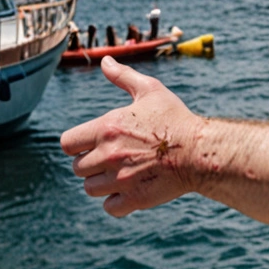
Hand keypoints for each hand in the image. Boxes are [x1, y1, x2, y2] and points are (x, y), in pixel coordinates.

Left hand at [60, 56, 200, 216]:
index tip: (94, 143)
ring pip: (91, 189)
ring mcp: (120, 180)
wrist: (201, 150)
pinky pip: (109, 207)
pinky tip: (131, 190)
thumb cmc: (177, 119)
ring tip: (124, 174)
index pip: (67, 144)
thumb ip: (123, 77)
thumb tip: (104, 61)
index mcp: (106, 128)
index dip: (78, 144)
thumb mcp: (151, 90)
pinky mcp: (134, 199)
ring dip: (103, 183)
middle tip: (115, 158)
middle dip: (92, 164)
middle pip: (78, 168)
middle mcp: (108, 155)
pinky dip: (117, 202)